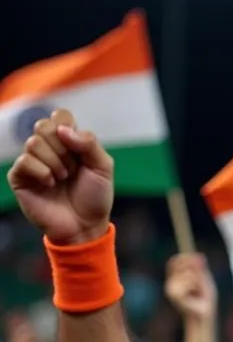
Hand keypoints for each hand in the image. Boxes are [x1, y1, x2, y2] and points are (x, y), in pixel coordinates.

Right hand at [6, 109, 112, 245]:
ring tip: (63, 179)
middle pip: (44, 125)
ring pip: (34, 143)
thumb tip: (63, 129)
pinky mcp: (20, 177)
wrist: (85, 226)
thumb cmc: (95, 198)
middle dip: (63, 149)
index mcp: (67, 142)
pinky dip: (42, 172)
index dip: (69, 129)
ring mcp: (32, 161)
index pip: (60, 115)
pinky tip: (50, 184)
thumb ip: (89, 143)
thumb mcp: (103, 168)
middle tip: (72, 170)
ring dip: (55, 163)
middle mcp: (47, 148)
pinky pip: (24, 161)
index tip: (79, 151)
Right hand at [165, 254, 216, 320]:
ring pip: (186, 273)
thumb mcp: (204, 279)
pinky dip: (194, 285)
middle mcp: (170, 281)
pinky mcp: (172, 293)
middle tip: (200, 281)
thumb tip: (200, 255)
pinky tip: (194, 295)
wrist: (204, 313)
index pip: (175, 261)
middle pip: (178, 263)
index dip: (185, 257)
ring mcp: (170, 287)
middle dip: (193, 268)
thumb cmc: (204, 298)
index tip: (200, 260)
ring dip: (196, 280)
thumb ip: (200, 268)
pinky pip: (187, 281)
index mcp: (175, 278)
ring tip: (197, 290)